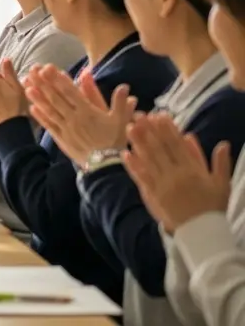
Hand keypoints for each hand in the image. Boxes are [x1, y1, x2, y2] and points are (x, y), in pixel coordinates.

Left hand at [25, 65, 134, 165]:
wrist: (106, 166)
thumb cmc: (115, 142)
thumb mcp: (121, 121)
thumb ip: (120, 103)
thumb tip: (125, 87)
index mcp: (88, 112)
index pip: (71, 92)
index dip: (59, 80)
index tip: (49, 69)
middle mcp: (74, 118)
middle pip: (57, 98)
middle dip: (45, 84)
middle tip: (33, 72)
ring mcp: (66, 129)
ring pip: (50, 111)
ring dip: (39, 98)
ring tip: (28, 87)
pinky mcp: (62, 139)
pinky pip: (50, 126)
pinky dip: (41, 117)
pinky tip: (32, 108)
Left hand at [124, 113, 233, 232]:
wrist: (202, 232)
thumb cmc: (213, 207)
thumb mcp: (222, 184)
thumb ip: (220, 163)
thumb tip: (223, 143)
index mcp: (193, 170)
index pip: (178, 145)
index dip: (168, 129)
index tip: (160, 115)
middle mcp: (176, 175)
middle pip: (160, 148)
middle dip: (149, 130)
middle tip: (140, 115)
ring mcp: (163, 185)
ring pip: (148, 160)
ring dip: (138, 143)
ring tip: (130, 127)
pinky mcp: (153, 195)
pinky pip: (141, 178)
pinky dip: (133, 165)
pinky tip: (125, 153)